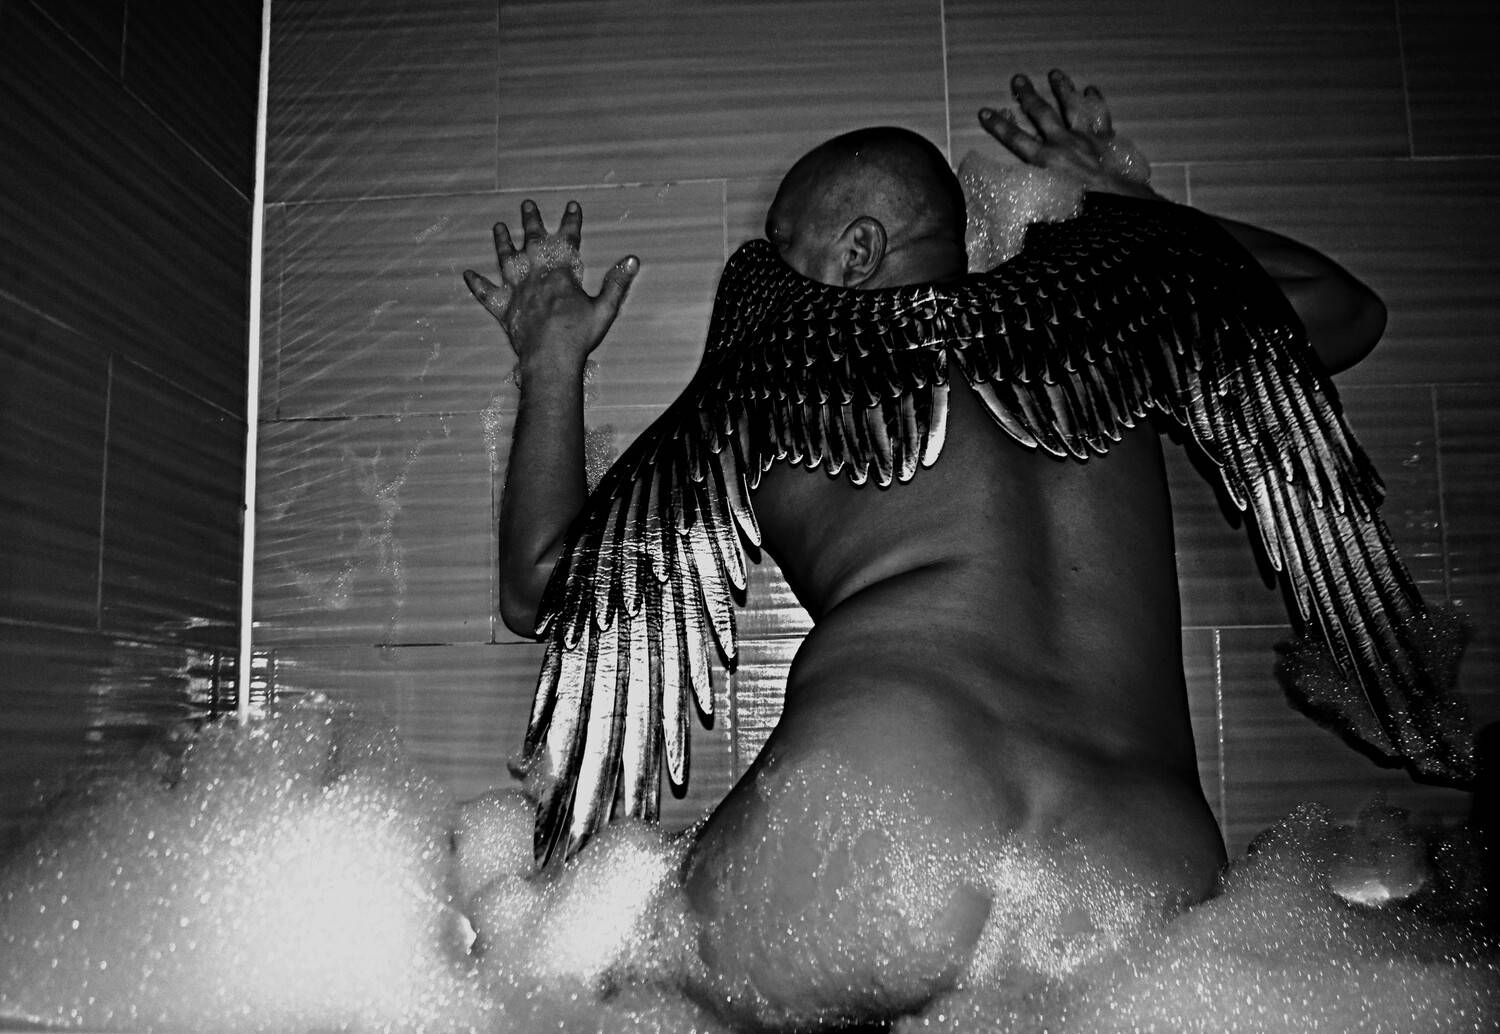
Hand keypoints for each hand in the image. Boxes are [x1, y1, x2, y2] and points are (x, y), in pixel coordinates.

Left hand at [464, 200, 637, 367]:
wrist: (550, 359)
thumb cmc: (578, 336)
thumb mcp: (605, 309)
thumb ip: (617, 283)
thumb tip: (632, 260)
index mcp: (561, 274)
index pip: (568, 240)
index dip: (571, 221)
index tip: (572, 205)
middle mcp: (536, 275)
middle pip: (532, 242)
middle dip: (531, 221)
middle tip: (527, 204)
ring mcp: (517, 291)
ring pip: (506, 260)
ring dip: (501, 242)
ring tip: (497, 226)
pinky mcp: (503, 308)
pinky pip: (486, 294)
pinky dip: (476, 283)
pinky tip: (466, 273)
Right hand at [978, 70, 1155, 198]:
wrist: (1114, 202)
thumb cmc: (1079, 208)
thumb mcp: (1047, 206)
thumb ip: (1029, 200)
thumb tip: (1013, 209)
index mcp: (1044, 160)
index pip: (1016, 139)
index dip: (999, 126)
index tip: (984, 112)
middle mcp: (1062, 143)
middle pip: (1042, 114)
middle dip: (1028, 95)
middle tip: (1018, 78)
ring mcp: (1084, 138)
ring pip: (1071, 107)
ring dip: (1062, 89)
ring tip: (1054, 73)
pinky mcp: (1104, 140)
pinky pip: (1100, 116)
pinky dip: (1096, 102)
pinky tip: (1091, 90)